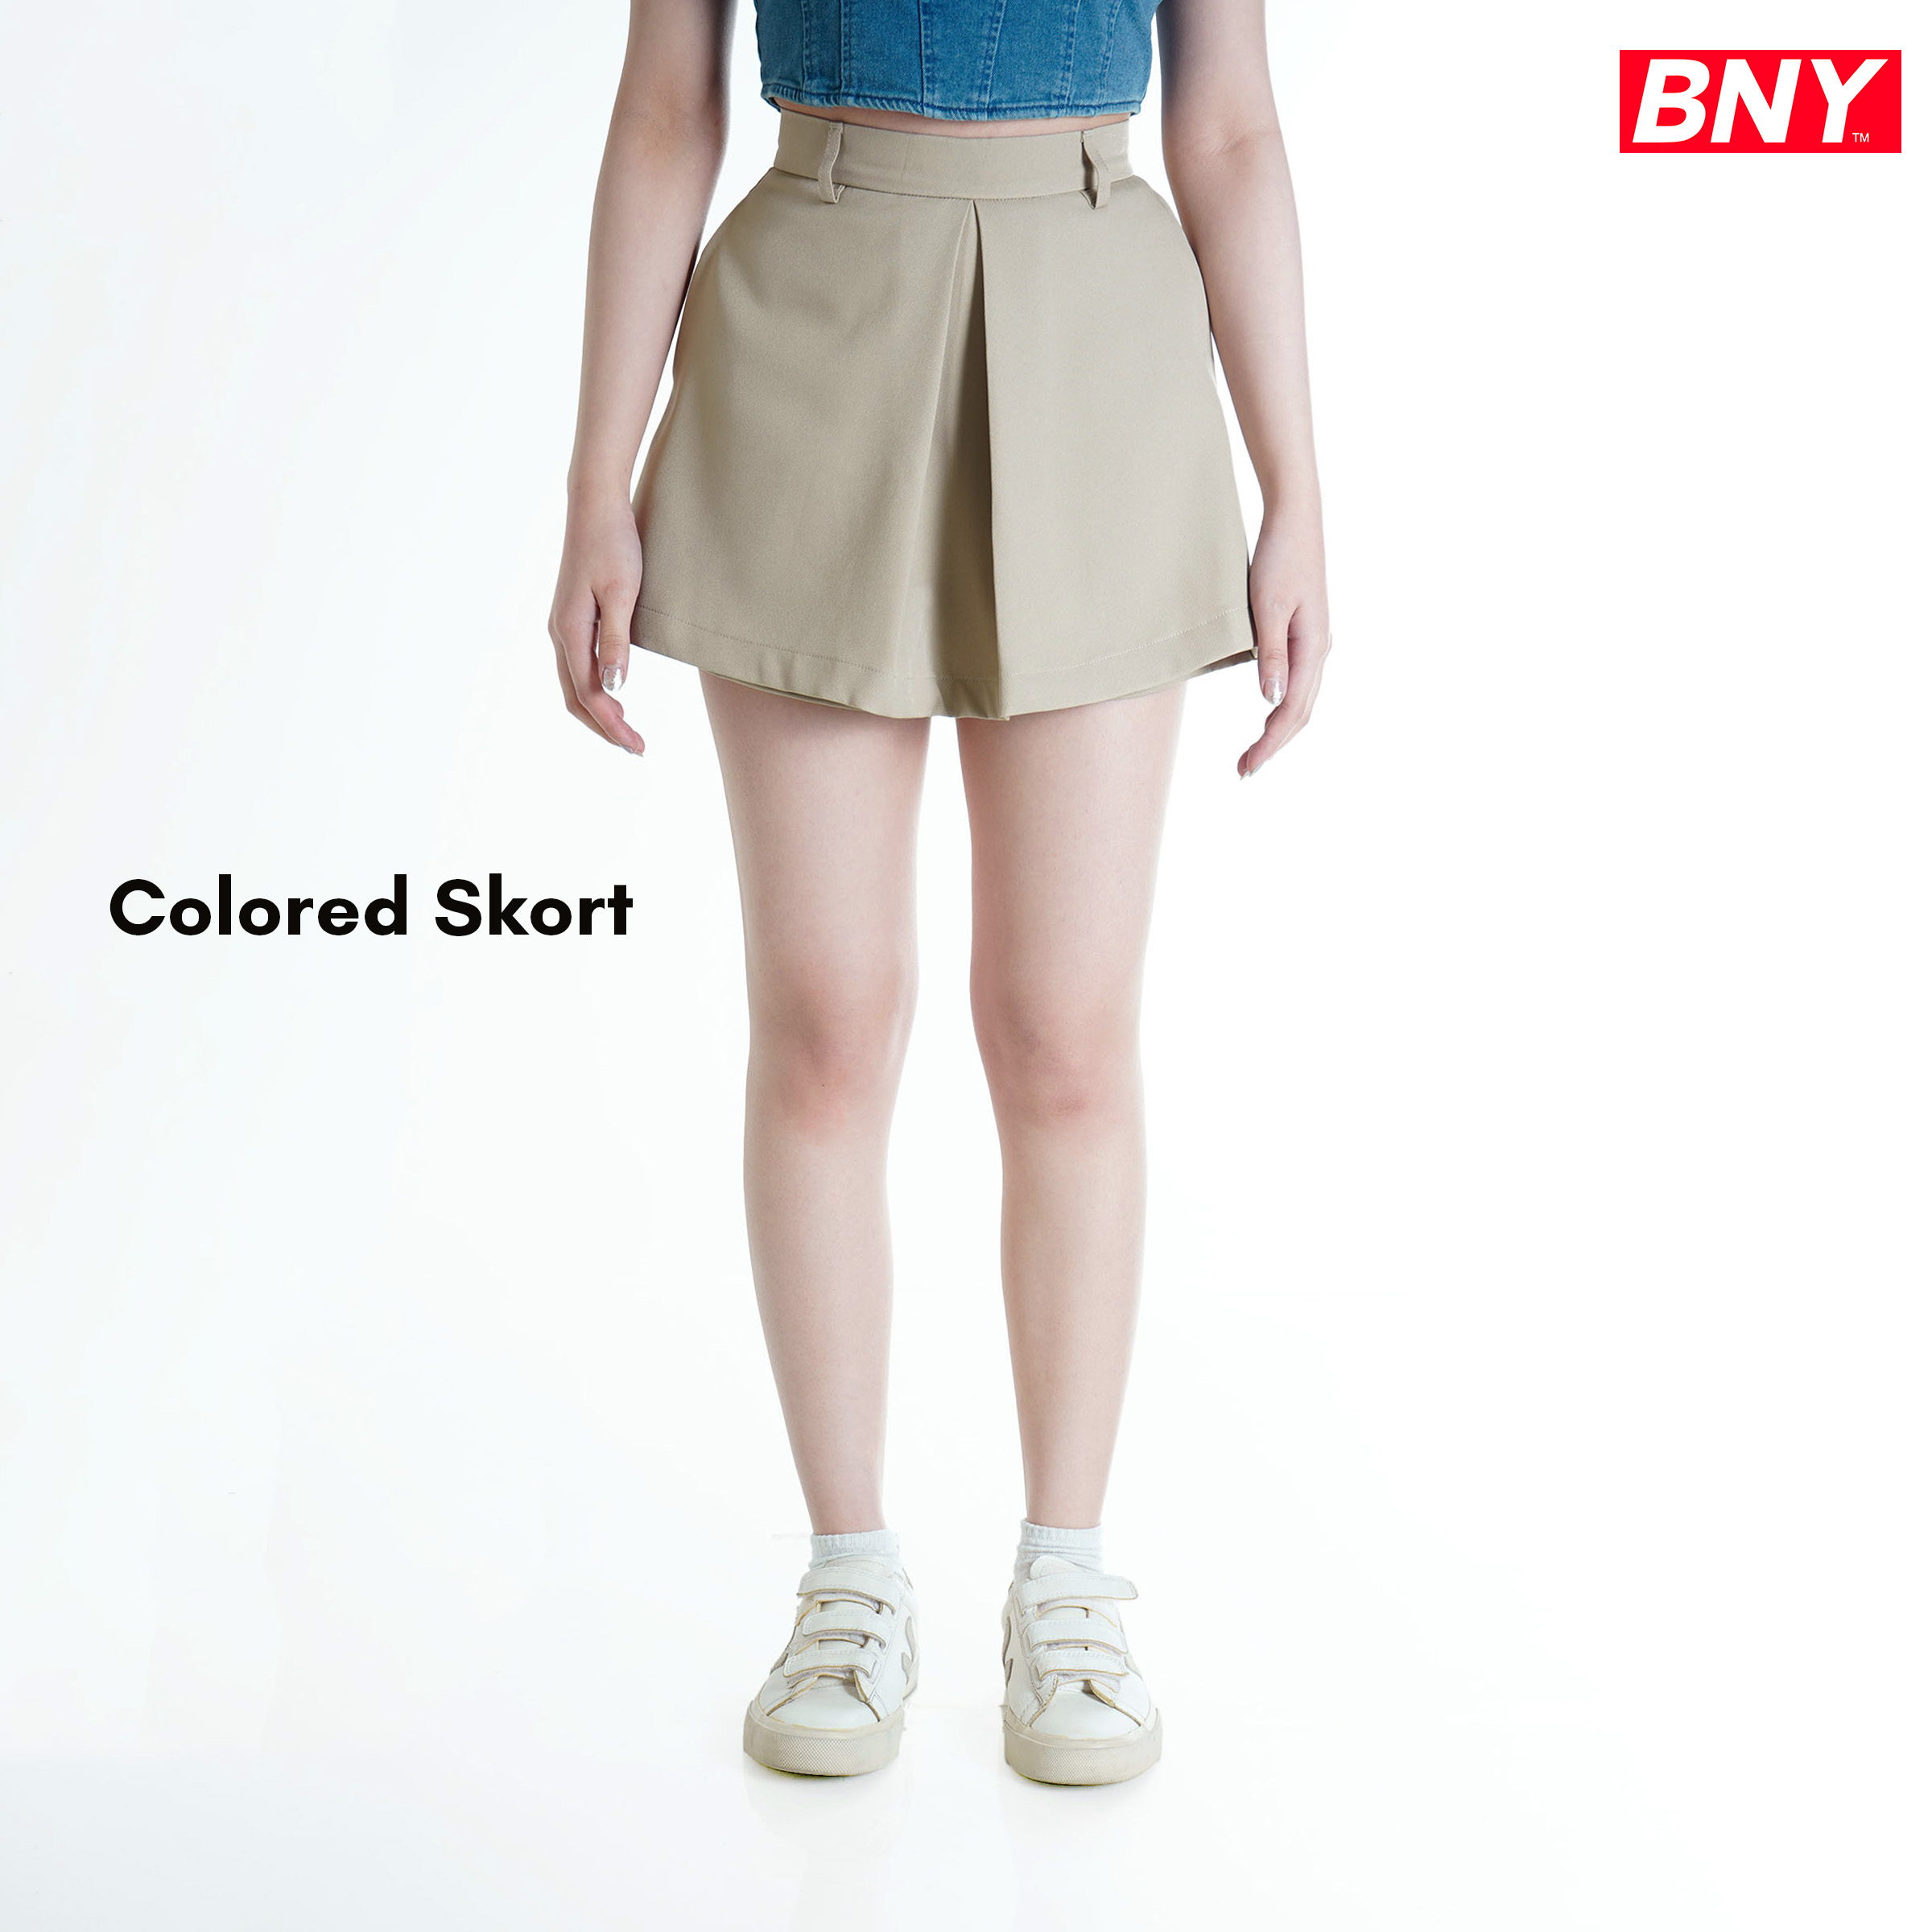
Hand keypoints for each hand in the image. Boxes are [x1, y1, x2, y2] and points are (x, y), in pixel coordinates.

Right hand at [548, 491, 645, 754]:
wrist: (596, 503)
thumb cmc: (613, 543)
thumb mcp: (621, 593)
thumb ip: (616, 642)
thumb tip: (614, 690)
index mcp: (570, 630)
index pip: (589, 694)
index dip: (612, 725)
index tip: (638, 746)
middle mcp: (560, 632)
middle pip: (575, 696)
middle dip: (604, 726)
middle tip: (635, 748)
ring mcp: (564, 624)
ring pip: (574, 682)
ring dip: (598, 710)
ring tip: (626, 730)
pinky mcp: (572, 615)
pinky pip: (578, 664)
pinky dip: (594, 688)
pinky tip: (613, 692)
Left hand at [1237, 513, 1330, 778]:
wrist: (1294, 517)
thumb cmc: (1279, 557)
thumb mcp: (1267, 607)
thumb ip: (1271, 655)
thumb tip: (1270, 702)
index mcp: (1313, 648)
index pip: (1291, 711)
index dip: (1270, 744)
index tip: (1247, 768)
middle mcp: (1319, 649)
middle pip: (1299, 712)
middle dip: (1273, 744)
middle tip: (1244, 770)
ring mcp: (1314, 641)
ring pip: (1301, 698)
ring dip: (1278, 728)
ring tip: (1252, 751)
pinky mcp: (1305, 632)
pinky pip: (1298, 680)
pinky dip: (1283, 704)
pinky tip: (1268, 710)